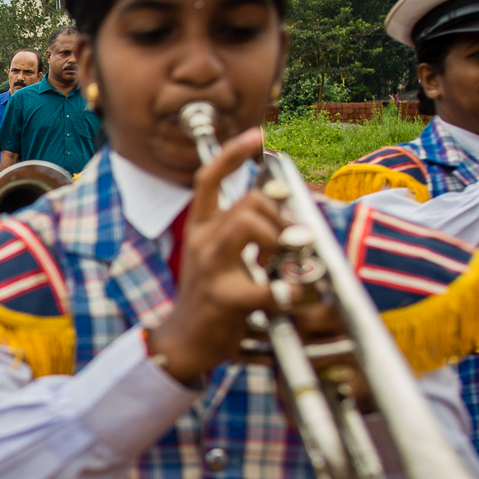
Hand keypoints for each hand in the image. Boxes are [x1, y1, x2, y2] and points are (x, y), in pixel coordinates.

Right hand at [143, 129, 285, 381]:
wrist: (182, 343)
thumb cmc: (207, 300)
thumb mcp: (217, 258)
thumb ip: (243, 235)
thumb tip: (285, 218)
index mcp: (199, 230)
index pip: (208, 180)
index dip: (232, 155)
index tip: (256, 135)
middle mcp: (202, 242)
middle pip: (246, 201)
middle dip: (278, 214)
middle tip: (286, 241)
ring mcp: (211, 268)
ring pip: (252, 223)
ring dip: (280, 239)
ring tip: (281, 263)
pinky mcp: (226, 297)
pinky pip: (269, 284)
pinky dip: (292, 289)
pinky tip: (296, 294)